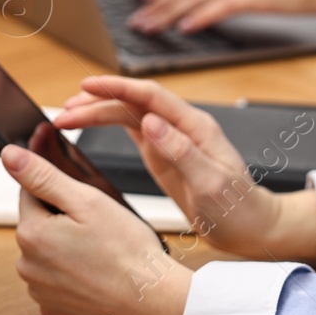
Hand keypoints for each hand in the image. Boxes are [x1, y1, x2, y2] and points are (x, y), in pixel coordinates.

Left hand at [4, 145, 192, 314]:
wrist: (154, 303)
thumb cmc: (127, 250)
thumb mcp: (87, 201)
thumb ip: (43, 176)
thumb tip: (9, 155)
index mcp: (31, 234)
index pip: (29, 195)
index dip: (58, 191)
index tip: (82, 200)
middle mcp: (26, 265)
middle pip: (38, 226)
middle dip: (62, 221)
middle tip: (99, 229)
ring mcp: (38, 291)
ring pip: (46, 254)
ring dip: (65, 249)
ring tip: (100, 254)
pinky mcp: (52, 310)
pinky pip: (55, 282)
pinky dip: (71, 276)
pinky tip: (95, 275)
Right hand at [54, 76, 315, 260]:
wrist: (251, 227)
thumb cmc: (237, 208)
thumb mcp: (211, 183)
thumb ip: (181, 151)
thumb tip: (150, 123)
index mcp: (195, 127)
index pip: (149, 96)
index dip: (116, 87)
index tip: (86, 86)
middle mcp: (181, 127)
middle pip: (132, 103)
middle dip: (97, 103)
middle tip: (64, 112)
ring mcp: (171, 139)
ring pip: (128, 114)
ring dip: (97, 112)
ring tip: (67, 117)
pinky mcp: (163, 154)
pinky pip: (130, 130)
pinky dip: (107, 125)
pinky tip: (88, 127)